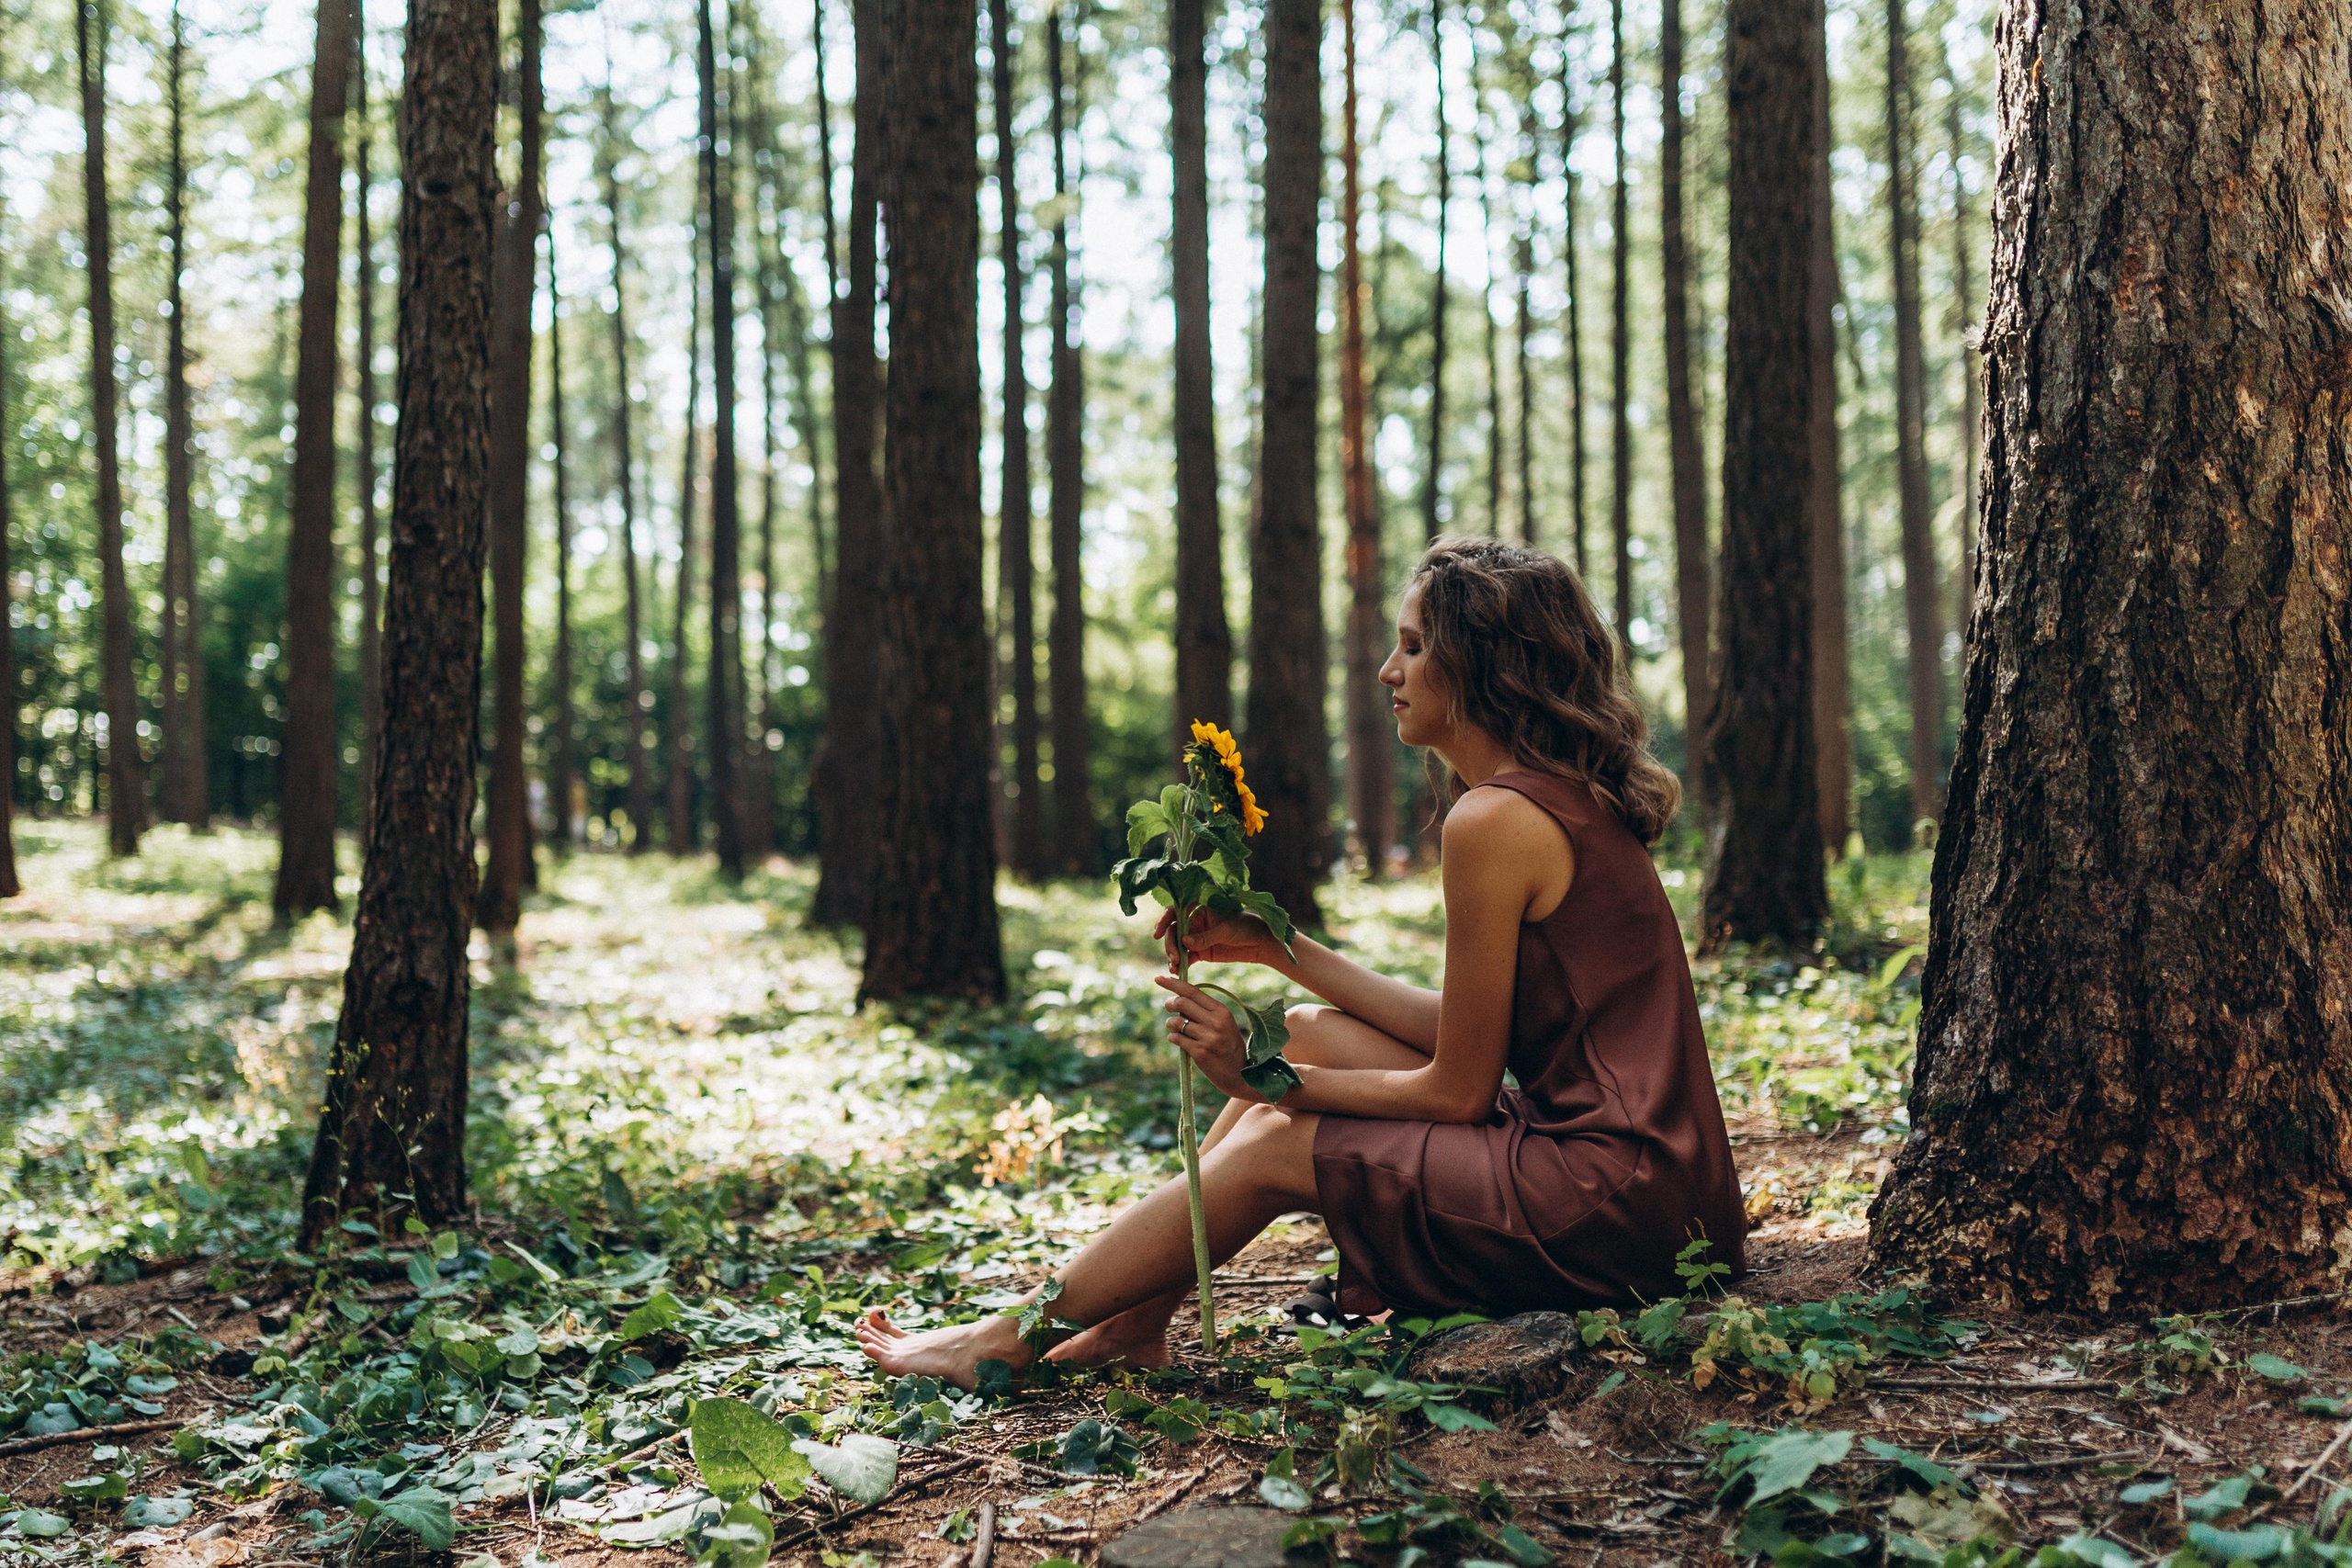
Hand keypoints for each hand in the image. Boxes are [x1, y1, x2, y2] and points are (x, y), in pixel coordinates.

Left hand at [1154, 974, 1262, 1101]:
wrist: (1241, 1073)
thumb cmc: (1228, 1045)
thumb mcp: (1224, 1023)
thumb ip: (1205, 1010)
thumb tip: (1178, 998)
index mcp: (1221, 1011)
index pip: (1193, 991)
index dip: (1173, 983)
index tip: (1158, 978)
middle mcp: (1215, 1022)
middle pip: (1181, 1003)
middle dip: (1169, 1003)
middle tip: (1168, 1007)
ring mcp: (1208, 1037)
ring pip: (1176, 1022)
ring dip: (1170, 1024)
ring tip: (1174, 1028)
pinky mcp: (1200, 1052)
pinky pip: (1177, 1039)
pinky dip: (1173, 1037)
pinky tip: (1177, 1040)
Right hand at [1155, 906, 1288, 971]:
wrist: (1261, 943)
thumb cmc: (1246, 927)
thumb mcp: (1226, 929)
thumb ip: (1205, 936)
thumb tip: (1184, 942)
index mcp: (1199, 908)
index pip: (1175, 911)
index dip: (1163, 920)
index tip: (1157, 933)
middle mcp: (1194, 922)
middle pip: (1173, 931)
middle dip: (1170, 944)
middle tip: (1174, 958)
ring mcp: (1197, 937)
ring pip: (1177, 946)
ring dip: (1173, 956)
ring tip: (1175, 967)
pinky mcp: (1202, 952)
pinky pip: (1186, 958)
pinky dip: (1181, 964)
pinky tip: (1178, 971)